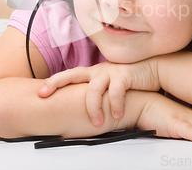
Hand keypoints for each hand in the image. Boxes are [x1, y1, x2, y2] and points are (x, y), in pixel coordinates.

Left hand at [38, 59, 158, 125]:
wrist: (152, 68)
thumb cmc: (130, 79)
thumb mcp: (110, 84)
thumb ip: (97, 92)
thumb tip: (84, 110)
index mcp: (93, 73)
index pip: (68, 75)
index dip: (53, 82)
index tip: (39, 91)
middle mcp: (98, 70)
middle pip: (72, 74)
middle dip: (55, 83)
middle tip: (43, 95)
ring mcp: (110, 71)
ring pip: (94, 89)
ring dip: (93, 108)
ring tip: (97, 124)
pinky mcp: (124, 75)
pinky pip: (116, 92)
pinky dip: (115, 105)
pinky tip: (117, 115)